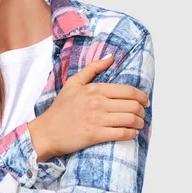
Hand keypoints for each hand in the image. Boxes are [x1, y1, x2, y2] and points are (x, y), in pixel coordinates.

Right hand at [28, 54, 149, 160]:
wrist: (47, 132)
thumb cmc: (60, 109)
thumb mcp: (73, 83)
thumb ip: (93, 68)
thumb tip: (111, 57)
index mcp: (94, 89)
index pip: (128, 91)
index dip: (141, 96)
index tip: (144, 101)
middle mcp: (97, 103)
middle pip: (132, 105)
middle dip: (142, 110)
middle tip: (142, 113)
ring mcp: (97, 120)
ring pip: (130, 119)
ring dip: (139, 122)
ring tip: (138, 124)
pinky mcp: (96, 135)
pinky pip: (122, 134)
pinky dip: (131, 134)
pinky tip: (132, 133)